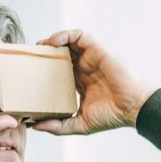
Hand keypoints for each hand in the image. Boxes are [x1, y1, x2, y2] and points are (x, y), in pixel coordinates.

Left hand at [33, 29, 155, 135]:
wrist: (132, 108)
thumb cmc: (111, 117)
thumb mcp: (79, 124)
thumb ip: (58, 126)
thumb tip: (35, 126)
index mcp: (80, 84)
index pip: (58, 72)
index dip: (44, 70)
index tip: (29, 72)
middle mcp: (84, 69)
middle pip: (61, 55)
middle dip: (45, 54)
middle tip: (30, 57)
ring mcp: (91, 59)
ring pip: (68, 43)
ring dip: (52, 41)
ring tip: (39, 46)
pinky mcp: (97, 50)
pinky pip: (79, 36)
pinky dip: (65, 35)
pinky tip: (53, 42)